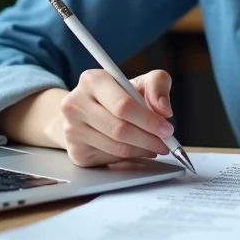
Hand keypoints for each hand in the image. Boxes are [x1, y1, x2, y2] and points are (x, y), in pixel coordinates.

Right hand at [52, 69, 174, 167]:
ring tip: (154, 146)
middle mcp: (76, 104)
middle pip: (119, 129)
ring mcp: (72, 129)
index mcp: (92, 80)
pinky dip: (130, 157)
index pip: (123, 105)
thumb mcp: (140, 82)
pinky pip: (110, 159)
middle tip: (166, 143)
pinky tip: (137, 149)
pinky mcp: (76, 152)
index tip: (166, 129)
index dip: (148, 120)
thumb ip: (157, 85)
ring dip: (142, 150)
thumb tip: (164, 110)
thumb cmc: (117, 95)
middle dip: (149, 139)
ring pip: (116, 147)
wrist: (86, 110)